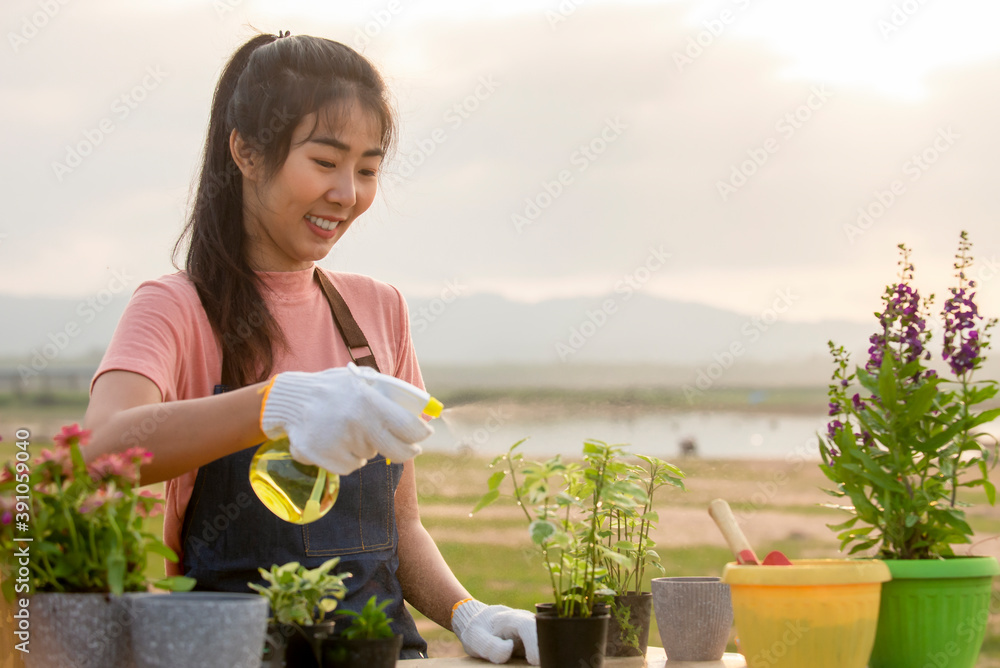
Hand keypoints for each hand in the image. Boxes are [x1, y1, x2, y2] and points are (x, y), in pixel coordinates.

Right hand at [260, 368, 431, 474]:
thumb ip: (384, 390)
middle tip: (411, 449)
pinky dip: (349, 458)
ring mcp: (341, 442)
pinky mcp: (326, 458)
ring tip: (349, 430)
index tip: (426, 434)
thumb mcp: (358, 378)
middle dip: (407, 451)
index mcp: (368, 400)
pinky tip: (337, 442)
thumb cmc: (331, 388)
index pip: (407, 425)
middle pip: (396, 450)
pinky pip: (352, 466)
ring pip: (371, 456)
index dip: (421, 433)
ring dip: (368, 447)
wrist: (291, 400)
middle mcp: (356, 423)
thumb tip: (417, 405)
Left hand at [451, 599, 538, 664]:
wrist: (479, 623)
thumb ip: (490, 645)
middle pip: (543, 632)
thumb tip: (509, 650)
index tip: (534, 661)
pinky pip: (543, 647)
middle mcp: (526, 621)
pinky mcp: (534, 641)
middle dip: (546, 649)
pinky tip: (538, 664)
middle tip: (542, 664)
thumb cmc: (477, 630)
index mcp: (510, 618)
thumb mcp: (475, 638)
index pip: (527, 626)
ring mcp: (532, 630)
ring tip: (542, 664)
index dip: (534, 642)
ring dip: (545, 653)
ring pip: (546, 639)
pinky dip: (542, 656)